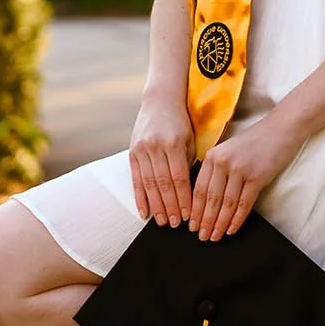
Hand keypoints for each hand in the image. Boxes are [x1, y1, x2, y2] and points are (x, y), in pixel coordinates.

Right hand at [128, 93, 194, 225]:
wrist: (159, 101)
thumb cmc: (181, 123)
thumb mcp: (190, 140)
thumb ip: (189, 163)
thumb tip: (192, 193)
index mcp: (174, 144)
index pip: (179, 178)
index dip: (183, 199)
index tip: (187, 215)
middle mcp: (156, 147)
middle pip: (163, 184)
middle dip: (170, 207)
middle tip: (175, 224)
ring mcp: (142, 149)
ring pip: (149, 184)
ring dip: (155, 206)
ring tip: (161, 222)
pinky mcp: (132, 152)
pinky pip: (136, 179)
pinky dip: (139, 198)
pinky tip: (143, 212)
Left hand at [188, 113, 304, 240]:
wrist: (281, 129)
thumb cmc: (255, 141)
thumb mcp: (229, 150)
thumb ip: (216, 169)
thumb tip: (205, 198)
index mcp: (212, 155)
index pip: (199, 189)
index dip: (194, 210)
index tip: (191, 224)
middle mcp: (222, 162)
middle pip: (210, 199)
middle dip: (204, 221)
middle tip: (201, 236)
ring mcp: (239, 169)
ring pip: (226, 204)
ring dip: (219, 224)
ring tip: (214, 236)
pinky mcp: (256, 177)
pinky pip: (243, 204)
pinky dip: (236, 220)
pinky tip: (231, 229)